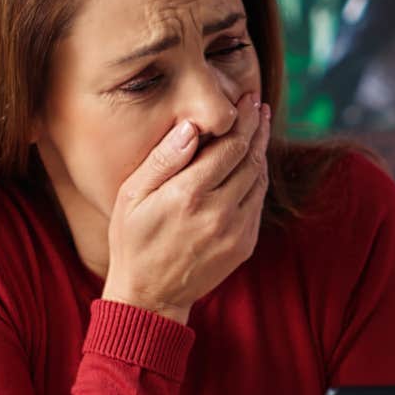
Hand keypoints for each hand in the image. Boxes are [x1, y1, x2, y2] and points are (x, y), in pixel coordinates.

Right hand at [102, 93, 270, 324]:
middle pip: (249, 159)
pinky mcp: (244, 245)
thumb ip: (164, 160)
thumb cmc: (133, 240)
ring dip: (261, 150)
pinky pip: (257, 203)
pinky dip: (257, 179)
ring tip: (259, 127)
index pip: (229, 147)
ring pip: (258, 180)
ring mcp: (236, 231)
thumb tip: (192, 128)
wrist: (150, 295)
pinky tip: (251, 163)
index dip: (242, 119)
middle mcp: (218, 212)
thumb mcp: (133, 196)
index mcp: (188, 195)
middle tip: (257, 105)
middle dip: (256, 128)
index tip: (246, 99)